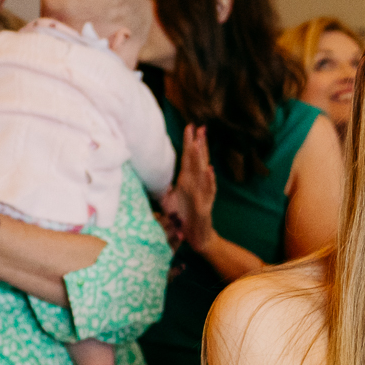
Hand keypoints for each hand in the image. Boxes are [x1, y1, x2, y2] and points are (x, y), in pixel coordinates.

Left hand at [160, 125, 218, 252]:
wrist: (198, 237)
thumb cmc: (185, 219)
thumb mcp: (170, 202)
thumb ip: (165, 189)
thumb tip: (154, 178)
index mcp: (187, 182)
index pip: (188, 158)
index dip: (188, 143)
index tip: (190, 126)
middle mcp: (196, 185)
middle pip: (197, 160)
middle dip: (198, 143)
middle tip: (200, 127)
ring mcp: (202, 193)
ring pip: (202, 172)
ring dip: (202, 157)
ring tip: (201, 142)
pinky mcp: (205, 205)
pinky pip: (208, 190)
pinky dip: (209, 180)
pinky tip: (209, 169)